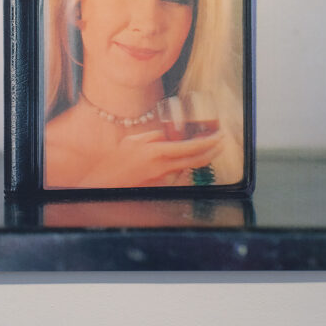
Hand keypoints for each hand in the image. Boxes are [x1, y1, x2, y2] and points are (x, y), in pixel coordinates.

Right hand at [77, 129, 224, 187]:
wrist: (104, 184)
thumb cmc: (115, 161)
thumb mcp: (134, 140)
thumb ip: (155, 136)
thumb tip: (170, 135)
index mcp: (157, 152)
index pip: (191, 147)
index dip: (209, 142)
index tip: (219, 135)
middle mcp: (163, 167)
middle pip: (197, 160)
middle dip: (213, 151)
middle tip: (220, 142)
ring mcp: (163, 180)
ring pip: (187, 168)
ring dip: (195, 159)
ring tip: (200, 149)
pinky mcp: (161, 189)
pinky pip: (176, 177)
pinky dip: (180, 169)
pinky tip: (174, 165)